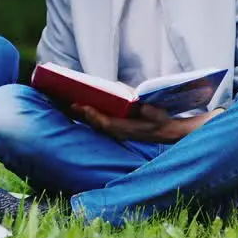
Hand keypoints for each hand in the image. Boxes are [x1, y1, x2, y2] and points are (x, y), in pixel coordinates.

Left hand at [72, 103, 187, 142]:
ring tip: (74, 107)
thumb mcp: (157, 115)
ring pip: (97, 125)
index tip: (84, 107)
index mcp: (127, 129)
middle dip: (84, 115)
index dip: (94, 116)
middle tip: (72, 104)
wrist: (166, 132)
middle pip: (97, 124)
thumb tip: (140, 105)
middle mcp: (119, 132)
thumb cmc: (160, 121)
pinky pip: (101, 125)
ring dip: (85, 117)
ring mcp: (118, 132)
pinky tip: (85, 111)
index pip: (106, 123)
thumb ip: (149, 111)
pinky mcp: (117, 130)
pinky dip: (92, 118)